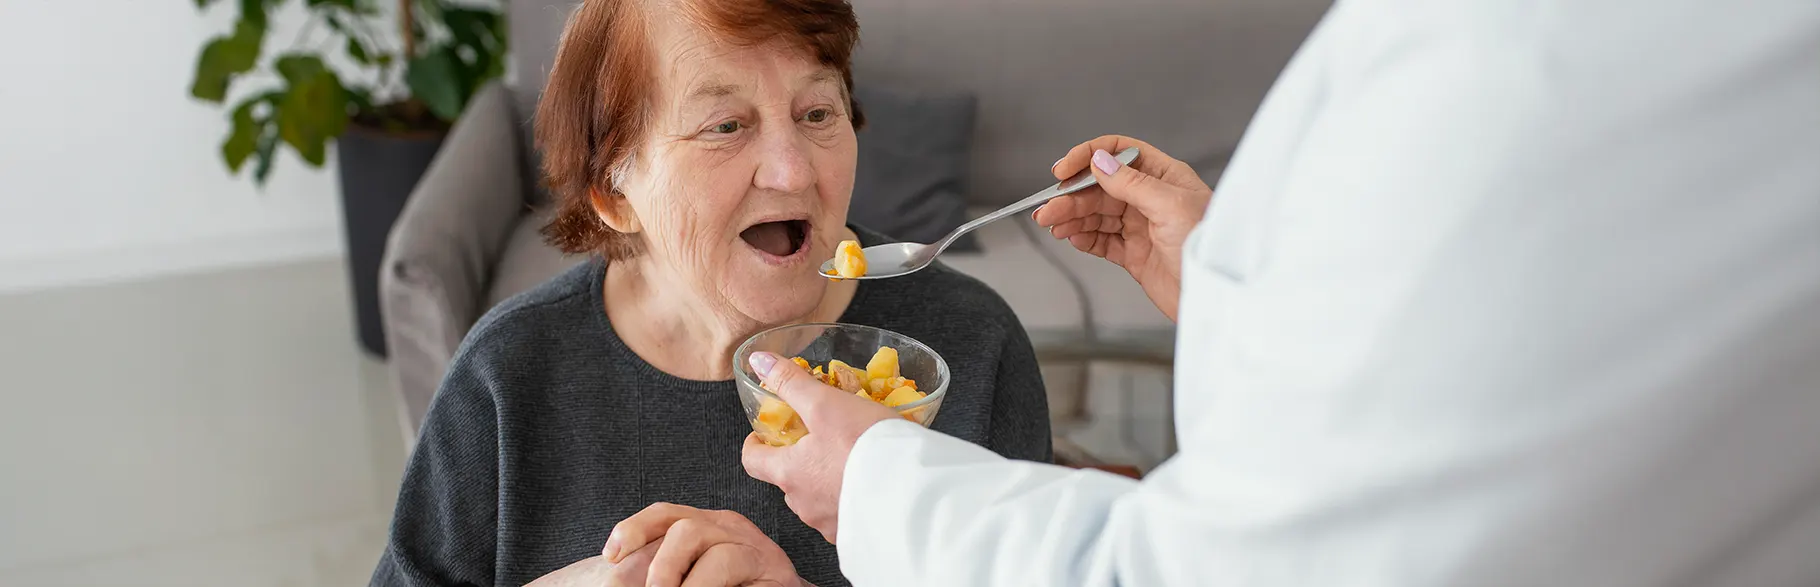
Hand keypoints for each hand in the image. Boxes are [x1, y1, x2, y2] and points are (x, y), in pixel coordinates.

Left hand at [602, 503, 803, 586]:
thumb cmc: (733, 585)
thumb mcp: (690, 571)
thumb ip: (666, 566)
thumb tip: (620, 565)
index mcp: (703, 524)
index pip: (663, 515)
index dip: (633, 531)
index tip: (611, 557)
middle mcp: (728, 529)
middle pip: (686, 528)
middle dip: (664, 566)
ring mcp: (755, 548)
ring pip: (716, 552)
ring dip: (692, 585)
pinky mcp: (776, 572)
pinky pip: (741, 572)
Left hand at [740, 351, 897, 542]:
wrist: (912, 491)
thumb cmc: (864, 447)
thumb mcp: (826, 404)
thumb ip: (791, 383)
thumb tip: (759, 362)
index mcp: (789, 473)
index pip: (753, 461)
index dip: (755, 444)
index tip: (765, 434)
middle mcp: (803, 504)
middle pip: (788, 479)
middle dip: (799, 459)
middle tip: (818, 438)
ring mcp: (829, 523)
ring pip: (817, 497)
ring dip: (826, 480)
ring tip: (851, 458)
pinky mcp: (856, 532)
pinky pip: (845, 513)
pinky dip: (851, 496)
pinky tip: (871, 482)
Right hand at [1033, 135, 1212, 320]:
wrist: (1215, 297)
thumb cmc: (1206, 247)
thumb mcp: (1170, 206)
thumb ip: (1131, 183)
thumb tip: (1099, 161)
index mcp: (1164, 177)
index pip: (1119, 153)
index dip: (1089, 157)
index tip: (1063, 170)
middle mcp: (1151, 199)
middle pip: (1101, 188)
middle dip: (1071, 197)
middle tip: (1048, 209)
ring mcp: (1142, 227)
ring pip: (1097, 215)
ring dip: (1072, 218)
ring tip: (1052, 224)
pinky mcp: (1135, 255)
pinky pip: (1102, 241)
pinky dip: (1084, 238)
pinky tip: (1072, 237)